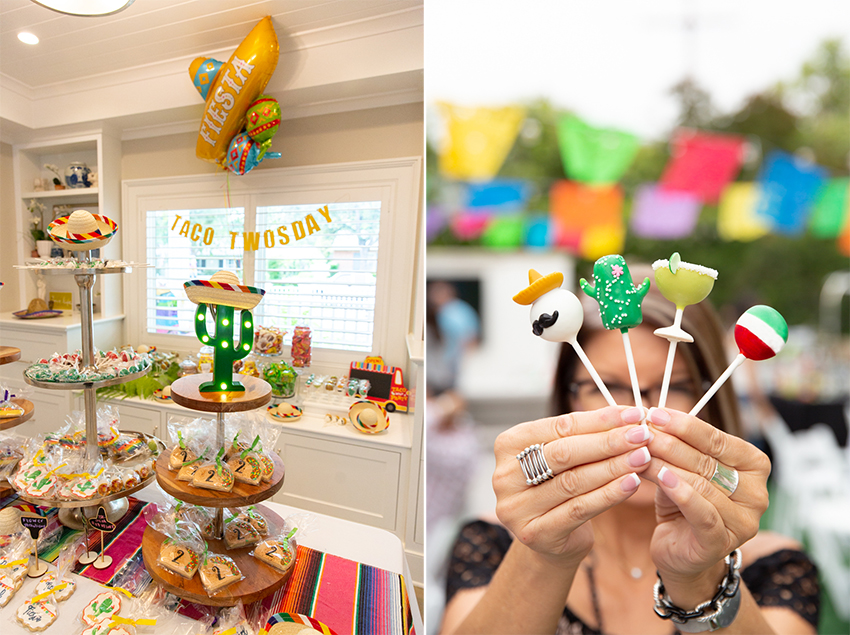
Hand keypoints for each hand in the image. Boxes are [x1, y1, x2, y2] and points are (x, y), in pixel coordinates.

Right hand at [492, 406, 653, 564]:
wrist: (551, 540)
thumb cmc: (560, 488)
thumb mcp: (565, 458)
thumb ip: (583, 437)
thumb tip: (626, 416)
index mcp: (508, 445)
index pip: (559, 427)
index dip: (599, 420)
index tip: (633, 415)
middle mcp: (504, 475)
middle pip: (564, 453)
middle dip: (607, 442)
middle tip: (641, 435)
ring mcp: (515, 507)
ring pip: (573, 481)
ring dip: (613, 467)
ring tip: (643, 457)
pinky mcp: (534, 533)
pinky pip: (578, 509)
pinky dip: (608, 495)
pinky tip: (632, 484)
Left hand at [643, 407, 769, 584]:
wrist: (678, 549)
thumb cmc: (682, 501)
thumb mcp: (682, 468)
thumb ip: (679, 446)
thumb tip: (654, 418)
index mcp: (754, 466)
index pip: (718, 439)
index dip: (685, 425)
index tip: (655, 413)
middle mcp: (757, 493)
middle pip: (708, 460)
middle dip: (670, 443)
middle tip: (642, 433)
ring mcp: (744, 520)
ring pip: (701, 484)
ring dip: (666, 465)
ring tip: (640, 453)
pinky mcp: (722, 542)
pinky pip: (702, 513)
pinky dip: (681, 493)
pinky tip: (661, 478)